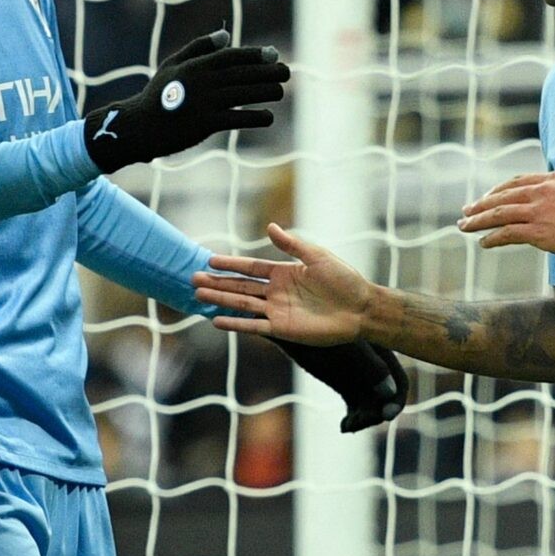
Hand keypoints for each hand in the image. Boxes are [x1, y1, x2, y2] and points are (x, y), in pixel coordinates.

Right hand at [84, 29, 289, 171]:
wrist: (139, 127)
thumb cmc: (157, 96)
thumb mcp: (172, 65)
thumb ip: (198, 47)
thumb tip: (226, 34)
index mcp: (195, 66)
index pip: (232, 56)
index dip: (255, 55)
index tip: (273, 54)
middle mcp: (201, 82)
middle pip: (242, 74)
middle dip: (267, 72)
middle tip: (287, 72)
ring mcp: (203, 103)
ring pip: (242, 94)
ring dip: (265, 92)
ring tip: (281, 91)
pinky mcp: (204, 124)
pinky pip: (236, 118)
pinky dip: (254, 117)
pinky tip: (268, 116)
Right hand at [194, 223, 373, 343]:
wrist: (361, 309)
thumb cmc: (344, 280)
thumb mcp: (317, 256)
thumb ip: (292, 245)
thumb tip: (269, 226)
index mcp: (284, 272)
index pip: (250, 267)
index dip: (230, 264)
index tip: (209, 260)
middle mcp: (276, 292)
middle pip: (240, 286)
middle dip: (217, 283)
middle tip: (193, 279)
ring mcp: (277, 311)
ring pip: (242, 304)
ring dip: (220, 300)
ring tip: (198, 295)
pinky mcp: (282, 329)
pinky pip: (254, 326)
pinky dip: (236, 323)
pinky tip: (217, 320)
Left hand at [272, 337, 408, 431]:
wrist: (289, 330)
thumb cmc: (318, 332)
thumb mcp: (348, 348)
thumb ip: (370, 368)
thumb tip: (390, 393)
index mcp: (382, 352)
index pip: (399, 381)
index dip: (397, 400)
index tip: (386, 416)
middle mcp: (375, 366)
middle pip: (387, 398)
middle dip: (377, 413)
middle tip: (358, 423)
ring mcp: (359, 378)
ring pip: (372, 406)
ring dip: (365, 420)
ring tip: (349, 426)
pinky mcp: (345, 386)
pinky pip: (356, 408)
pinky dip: (353, 420)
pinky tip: (343, 426)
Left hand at [457, 172, 554, 256]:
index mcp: (553, 179)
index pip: (517, 181)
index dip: (498, 190)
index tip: (487, 197)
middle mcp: (542, 191)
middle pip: (503, 195)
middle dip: (481, 204)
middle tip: (466, 211)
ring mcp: (539, 210)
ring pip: (499, 213)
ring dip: (478, 220)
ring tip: (464, 226)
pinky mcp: (538, 230)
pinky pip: (507, 233)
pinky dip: (492, 237)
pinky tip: (483, 242)